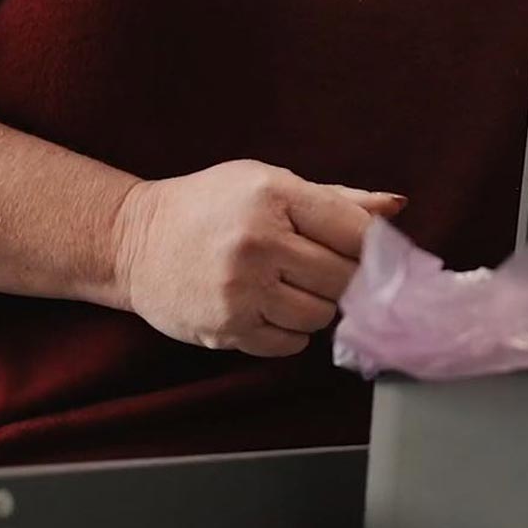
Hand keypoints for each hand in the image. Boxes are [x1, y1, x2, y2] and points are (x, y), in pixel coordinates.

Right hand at [113, 160, 404, 356]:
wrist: (132, 241)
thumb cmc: (212, 207)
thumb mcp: (270, 184)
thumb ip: (338, 200)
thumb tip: (396, 207)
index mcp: (273, 196)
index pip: (356, 232)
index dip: (370, 247)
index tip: (365, 253)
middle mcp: (257, 242)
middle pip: (343, 278)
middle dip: (343, 278)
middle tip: (323, 270)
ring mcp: (240, 289)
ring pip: (321, 315)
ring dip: (317, 306)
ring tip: (290, 286)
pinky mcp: (226, 327)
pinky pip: (291, 343)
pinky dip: (290, 331)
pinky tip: (268, 307)